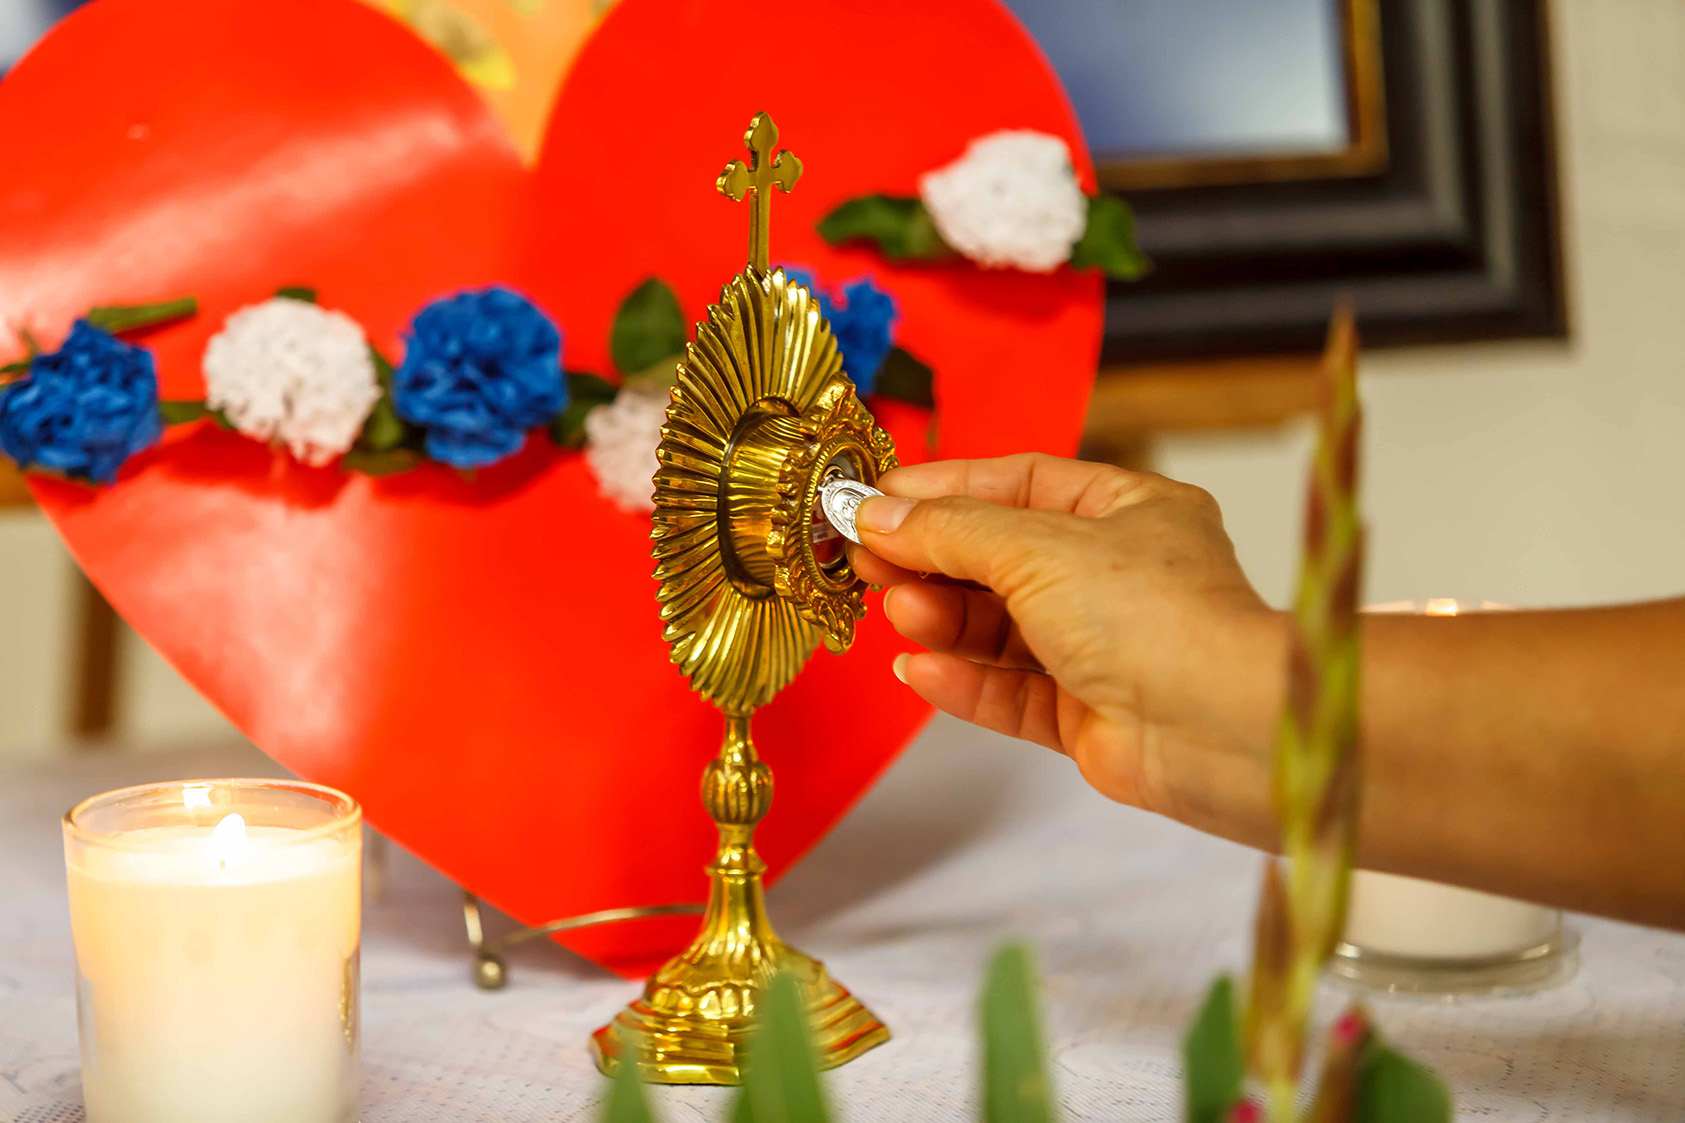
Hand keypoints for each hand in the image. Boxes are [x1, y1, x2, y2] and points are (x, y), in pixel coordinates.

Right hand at [850, 454, 1283, 842]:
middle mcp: (1119, 576)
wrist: (1217, 729)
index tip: (876, 500)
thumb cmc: (1158, 618)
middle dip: (933, 560)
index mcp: (1130, 511)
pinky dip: (964, 680)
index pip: (1020, 484)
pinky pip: (1012, 692)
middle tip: (866, 559)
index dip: (944, 490)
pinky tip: (919, 668)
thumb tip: (878, 515)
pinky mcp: (1090, 715)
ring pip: (1002, 629)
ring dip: (944, 620)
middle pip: (1002, 558)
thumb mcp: (1037, 546)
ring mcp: (1105, 649)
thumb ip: (950, 531)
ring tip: (895, 612)